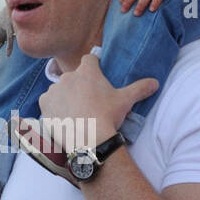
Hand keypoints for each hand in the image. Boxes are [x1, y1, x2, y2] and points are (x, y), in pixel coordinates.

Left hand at [38, 53, 157, 150]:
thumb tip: (156, 82)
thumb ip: (140, 88)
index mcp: (87, 71)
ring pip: (60, 90)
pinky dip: (53, 109)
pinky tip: (63, 118)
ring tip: (75, 113)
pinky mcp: (44, 104)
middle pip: (74, 77)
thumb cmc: (107, 117)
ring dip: (65, 97)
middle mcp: (68, 77)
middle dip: (79, 86)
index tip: (96, 77)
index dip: (93, 67)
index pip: (89, 59)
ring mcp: (54, 90)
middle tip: (88, 103)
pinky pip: (48, 103)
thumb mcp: (126, 101)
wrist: (88, 140)